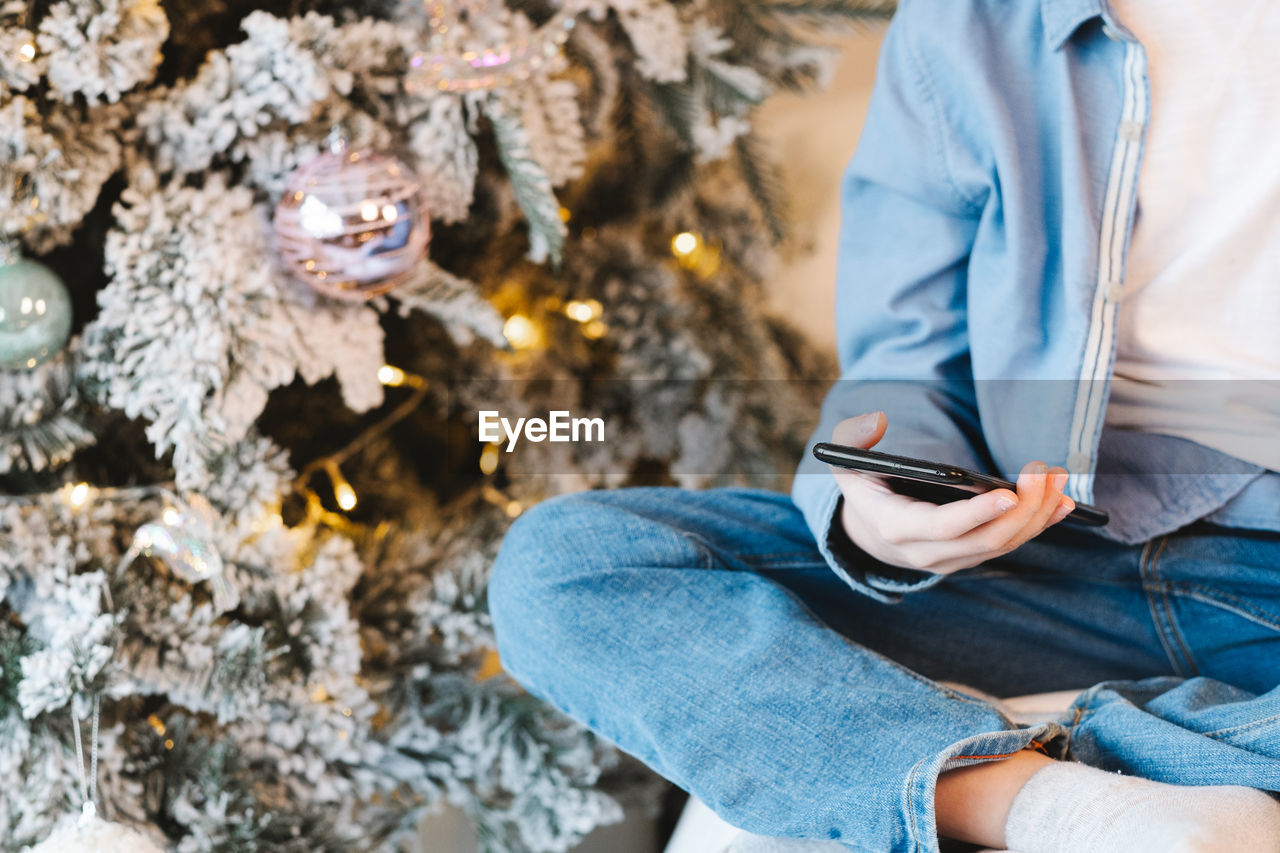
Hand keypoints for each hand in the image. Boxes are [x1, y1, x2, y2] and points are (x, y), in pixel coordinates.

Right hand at [828, 412, 1074, 574]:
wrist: (869, 533)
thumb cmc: (865, 489)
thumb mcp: (848, 464)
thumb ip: (855, 441)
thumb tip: (874, 421)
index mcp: (895, 528)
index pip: (942, 527)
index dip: (977, 514)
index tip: (1008, 492)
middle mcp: (926, 553)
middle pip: (985, 539)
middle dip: (1022, 509)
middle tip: (1046, 474)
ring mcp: (952, 560)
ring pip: (1004, 544)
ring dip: (1037, 515)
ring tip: (1059, 480)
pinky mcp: (972, 557)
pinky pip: (1010, 544)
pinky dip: (1038, 524)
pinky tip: (1062, 504)